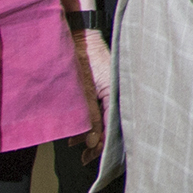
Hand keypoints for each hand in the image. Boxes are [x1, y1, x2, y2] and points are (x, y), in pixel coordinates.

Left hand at [72, 27, 113, 161]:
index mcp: (117, 96)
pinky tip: (75, 132)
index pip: (113, 128)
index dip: (104, 146)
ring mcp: (106, 92)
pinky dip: (86, 121)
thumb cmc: (85, 56)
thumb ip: (89, 116)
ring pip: (101, 120)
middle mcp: (114, 96)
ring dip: (89, 133)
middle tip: (84, 159)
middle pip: (109, 126)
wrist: (78, 33)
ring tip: (75, 146)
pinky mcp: (99, 88)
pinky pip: (95, 110)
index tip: (93, 159)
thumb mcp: (86, 89)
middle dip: (96, 143)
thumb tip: (91, 143)